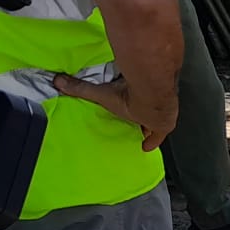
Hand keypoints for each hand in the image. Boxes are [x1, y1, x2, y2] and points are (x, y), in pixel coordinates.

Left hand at [53, 73, 176, 151]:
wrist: (153, 91)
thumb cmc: (132, 102)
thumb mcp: (103, 96)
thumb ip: (81, 89)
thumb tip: (58, 82)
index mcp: (149, 125)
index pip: (152, 138)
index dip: (149, 142)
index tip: (145, 147)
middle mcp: (161, 119)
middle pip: (158, 125)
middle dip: (153, 125)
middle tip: (149, 124)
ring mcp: (169, 108)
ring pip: (165, 113)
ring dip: (159, 110)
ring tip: (154, 106)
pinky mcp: (171, 92)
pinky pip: (166, 95)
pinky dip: (161, 92)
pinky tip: (159, 86)